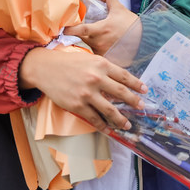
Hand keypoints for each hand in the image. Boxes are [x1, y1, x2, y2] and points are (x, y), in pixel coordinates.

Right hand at [18, 47, 146, 132]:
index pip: (124, 76)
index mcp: (101, 64)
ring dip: (121, 119)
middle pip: (121, 93)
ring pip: (110, 109)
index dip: (136, 84)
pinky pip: (94, 118)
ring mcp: (87, 93)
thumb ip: (103, 69)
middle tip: (140, 107)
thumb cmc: (68, 62)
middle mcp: (96, 78)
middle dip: (133, 101)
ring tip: (127, 125)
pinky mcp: (77, 105)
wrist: (45, 68)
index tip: (144, 90)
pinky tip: (108, 129)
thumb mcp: (89, 59)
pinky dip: (103, 125)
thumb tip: (119, 81)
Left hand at [64, 0, 139, 54]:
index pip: (80, 30)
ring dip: (88, 43)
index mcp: (101, 29)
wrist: (145, 40)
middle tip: (77, 31)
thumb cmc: (131, 25)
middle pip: (81, 39)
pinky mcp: (107, 59)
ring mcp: (103, 52)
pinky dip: (95, 52)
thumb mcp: (119, 8)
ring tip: (93, 39)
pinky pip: (96, 56)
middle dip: (78, 35)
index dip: (70, 29)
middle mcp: (100, 43)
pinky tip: (100, 48)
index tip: (63, 29)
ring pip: (88, 48)